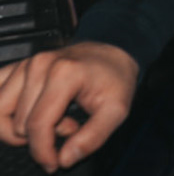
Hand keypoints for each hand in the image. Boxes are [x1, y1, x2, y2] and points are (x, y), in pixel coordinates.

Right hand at [0, 41, 138, 170]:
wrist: (112, 54)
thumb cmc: (114, 80)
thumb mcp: (117, 110)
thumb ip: (93, 138)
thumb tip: (64, 159)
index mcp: (64, 73)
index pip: (37, 125)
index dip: (43, 152)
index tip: (54, 164)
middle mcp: (39, 65)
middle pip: (17, 123)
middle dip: (40, 137)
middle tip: (67, 127)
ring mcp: (24, 64)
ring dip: (20, 127)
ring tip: (51, 120)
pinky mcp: (15, 67)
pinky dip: (4, 113)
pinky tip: (28, 114)